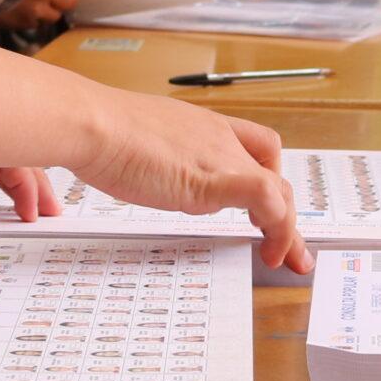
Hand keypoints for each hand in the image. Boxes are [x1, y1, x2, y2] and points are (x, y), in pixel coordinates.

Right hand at [71, 93, 311, 272]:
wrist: (92, 123)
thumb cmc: (101, 131)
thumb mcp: (138, 142)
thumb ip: (155, 159)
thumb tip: (149, 176)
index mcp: (201, 127)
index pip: (253, 146)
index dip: (266, 177)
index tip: (263, 211)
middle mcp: (218, 138)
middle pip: (272, 171)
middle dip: (285, 212)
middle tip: (288, 247)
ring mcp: (219, 158)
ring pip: (278, 189)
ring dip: (287, 227)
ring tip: (282, 256)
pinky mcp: (213, 179)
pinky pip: (266, 197)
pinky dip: (277, 224)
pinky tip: (269, 246)